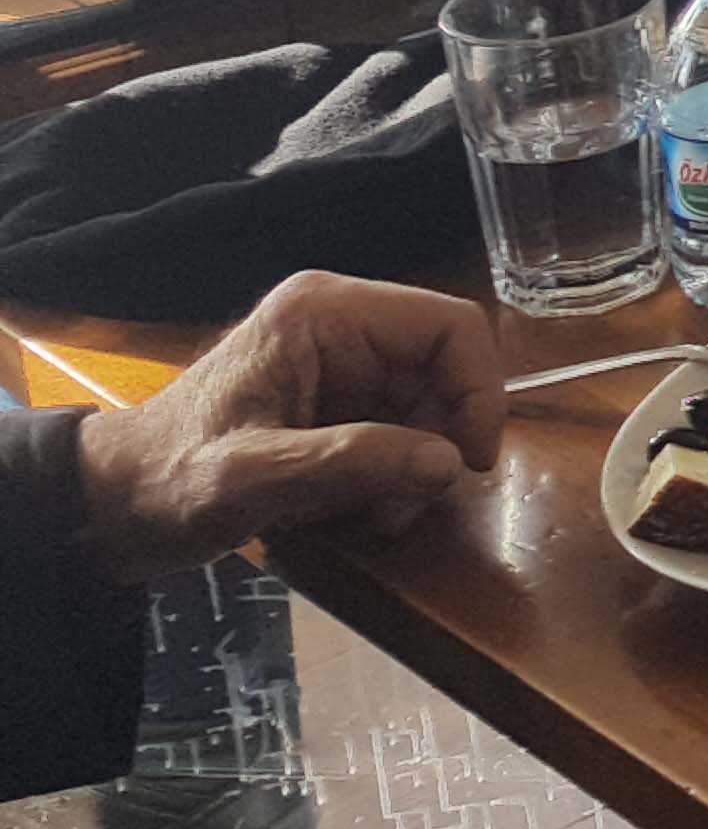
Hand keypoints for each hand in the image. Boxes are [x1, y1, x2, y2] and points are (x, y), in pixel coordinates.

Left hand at [75, 273, 501, 584]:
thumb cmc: (169, 482)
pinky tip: (359, 505)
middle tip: (405, 505)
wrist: (108, 507)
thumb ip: (350, 463)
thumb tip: (449, 464)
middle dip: (438, 441)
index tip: (468, 464)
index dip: (478, 390)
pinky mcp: (335, 398)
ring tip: (377, 515)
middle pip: (444, 369)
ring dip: (418, 466)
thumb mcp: (253, 477)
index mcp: (324, 313)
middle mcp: (340, 324)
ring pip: (429, 404)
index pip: (448, 326)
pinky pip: (401, 427)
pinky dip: (395, 473)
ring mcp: (339, 361)